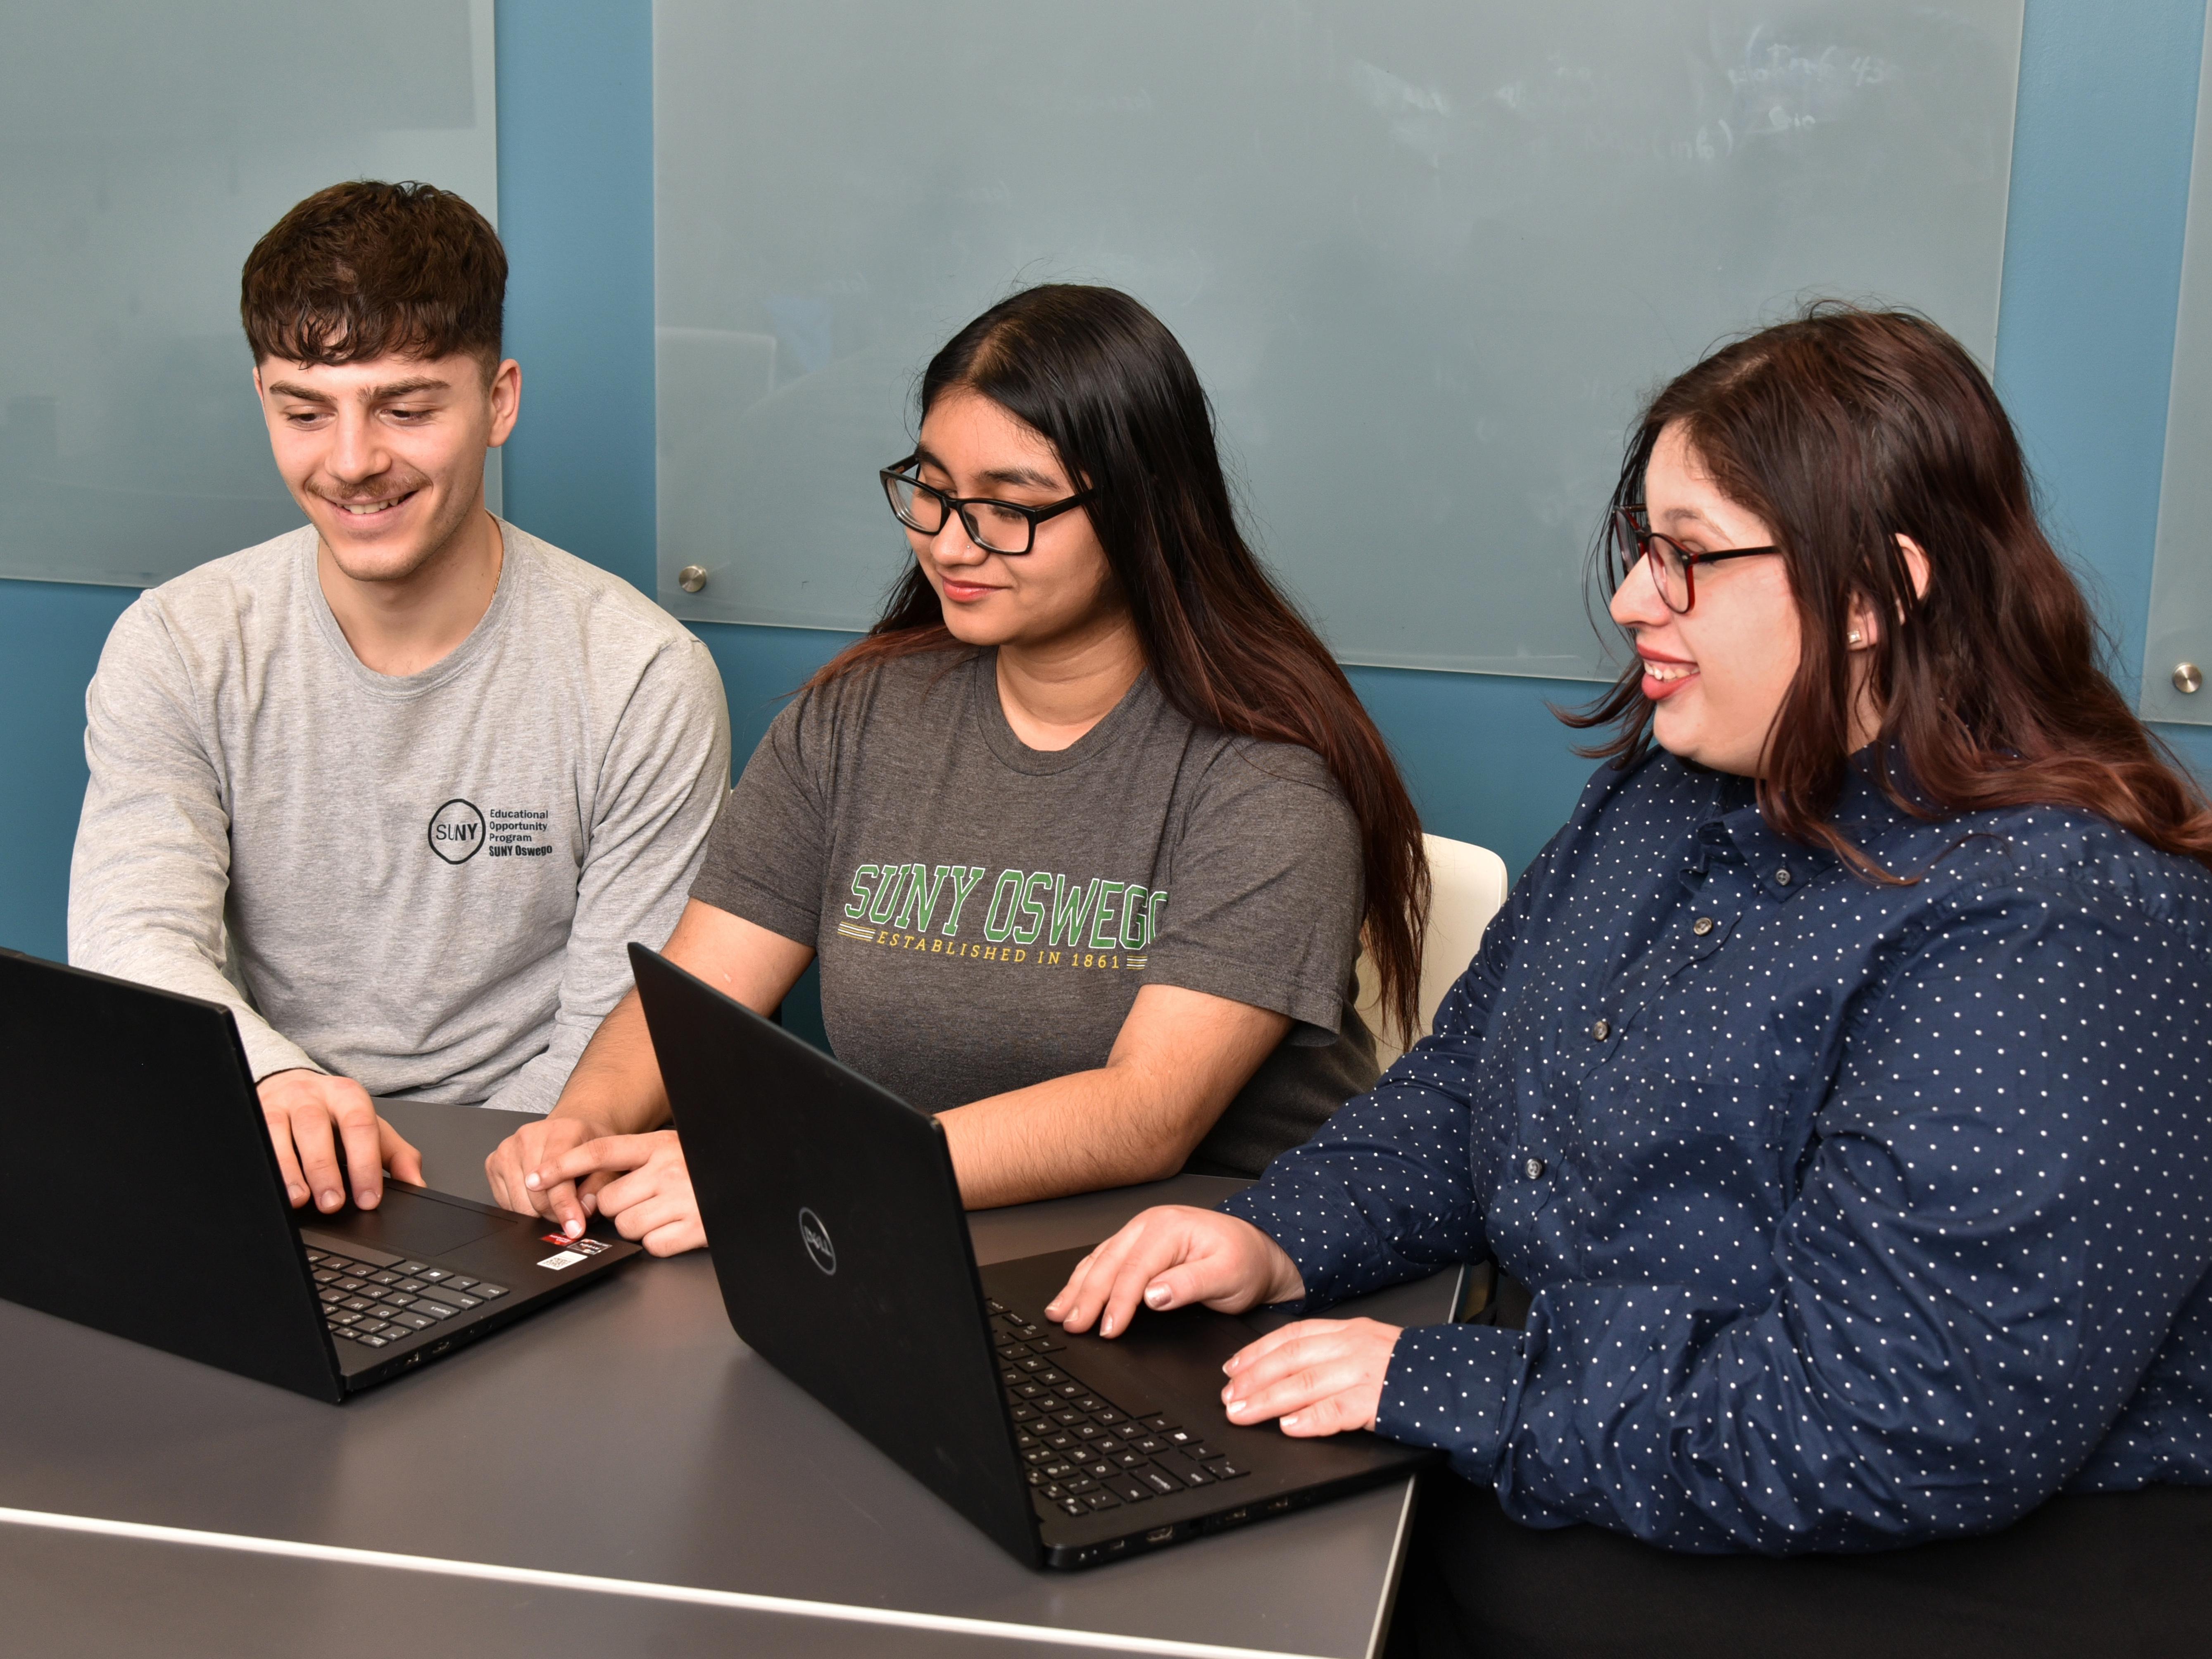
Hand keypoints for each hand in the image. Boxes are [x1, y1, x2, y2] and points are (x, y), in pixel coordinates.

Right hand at [257, 1069, 422, 1211]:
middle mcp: (313, 1096)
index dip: (365, 1164)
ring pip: (279, 1132)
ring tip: (299, 1200)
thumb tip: (417, 1184)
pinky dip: (263, 1165)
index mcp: (348, 1096)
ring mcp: (279, 1103)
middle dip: (325, 1170)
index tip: (368, 1199)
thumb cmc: (335, 1114)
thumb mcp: (372, 1129)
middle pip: (316, 1129)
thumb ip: (397, 1156)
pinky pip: (254, 1139)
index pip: (360, 1126)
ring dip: (289, 1170)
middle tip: (332, 1204)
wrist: (292, 1085)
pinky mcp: (253, 1114)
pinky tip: (269, 1186)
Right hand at [484, 1112, 612, 1235]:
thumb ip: (599, 1186)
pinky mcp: (493, 1162)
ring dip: (538, 1213)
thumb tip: (583, 1210)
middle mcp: (530, 1136)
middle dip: (555, 1214)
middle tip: (569, 1213)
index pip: (558, 1175)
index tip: (574, 1229)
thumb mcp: (606, 1161)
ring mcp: (508, 1148)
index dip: (567, 1207)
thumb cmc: (586, 1145)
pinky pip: (505, 1202)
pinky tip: (536, 1197)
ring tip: (554, 1203)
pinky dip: (522, 1208)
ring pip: (519, 1202)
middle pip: (537, 1195)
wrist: (569, 1130)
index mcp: (561, 1132)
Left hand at [529, 1130, 704, 1256]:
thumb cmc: (707, 1166)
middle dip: (617, 1207)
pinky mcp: (695, 1228)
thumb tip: (596, 1189)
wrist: (756, 1178)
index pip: (601, 1150)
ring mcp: (682, 1200)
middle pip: (609, 1199)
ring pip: (626, 1225)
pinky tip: (676, 1228)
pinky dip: (660, 1241)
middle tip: (642, 1202)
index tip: (537, 1176)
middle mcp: (669, 1170)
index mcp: (661, 1145)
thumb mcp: (674, 1150)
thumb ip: (639, 1162)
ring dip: (638, 1226)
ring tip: (663, 1214)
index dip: (565, 1164)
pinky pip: (653, 1245)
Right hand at [1043, 1205, 1305, 1338]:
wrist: (1259, 1249)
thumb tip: (1152, 1296)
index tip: (1107, 1329)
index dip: (1118, 1302)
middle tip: (1070, 1325)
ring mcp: (1141, 1234)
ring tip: (1059, 1312)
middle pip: (1109, 1264)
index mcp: (1169, 1229)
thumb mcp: (1228, 1275)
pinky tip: (1072, 1293)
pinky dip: (1085, 1279)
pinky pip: (1105, 1260)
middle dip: (1086, 1296)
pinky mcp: (1138, 1245)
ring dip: (1077, 1287)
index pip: (1134, 1270)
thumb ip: (1189, 1285)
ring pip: (1100, 1260)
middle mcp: (1149, 1226)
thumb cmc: (1245, 1261)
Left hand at [1220, 1317, 1402, 1436]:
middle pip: (1292, 1359)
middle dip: (1254, 1378)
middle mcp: (1354, 1347)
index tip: (1232, 1368)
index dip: (1257, 1351)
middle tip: (1228, 1397)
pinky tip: (1290, 1426)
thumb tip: (1288, 1371)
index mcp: (1350, 1332)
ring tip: (1243, 1413)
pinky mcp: (1381, 1400)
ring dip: (1269, 1400)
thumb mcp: (1370, 1350)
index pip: (1293, 1336)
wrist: (1462, 1380)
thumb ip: (1334, 1355)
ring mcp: (1367, 1372)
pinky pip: (1339, 1410)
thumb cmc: (1414, 1371)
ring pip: (1306, 1383)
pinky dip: (1311, 1418)